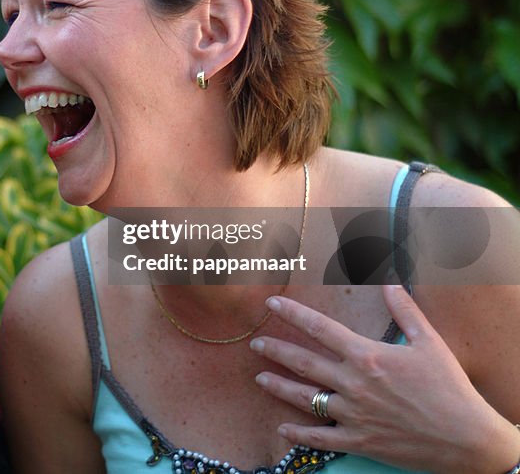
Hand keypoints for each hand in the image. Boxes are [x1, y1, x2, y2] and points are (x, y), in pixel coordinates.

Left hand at [250, 285, 519, 472]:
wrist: (467, 438)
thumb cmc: (450, 388)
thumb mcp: (429, 343)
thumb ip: (405, 310)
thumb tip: (389, 282)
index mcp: (367, 356)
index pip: (320, 329)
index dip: (293, 314)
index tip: (271, 304)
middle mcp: (353, 384)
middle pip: (304, 363)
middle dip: (277, 350)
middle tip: (255, 343)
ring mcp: (353, 413)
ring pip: (305, 398)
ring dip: (279, 387)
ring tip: (260, 378)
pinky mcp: (358, 440)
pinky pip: (320, 437)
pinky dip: (299, 433)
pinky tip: (282, 428)